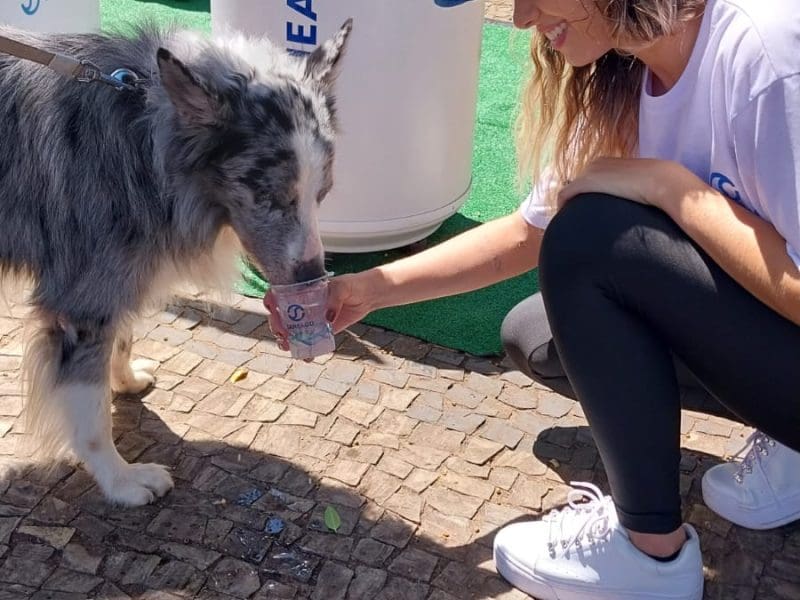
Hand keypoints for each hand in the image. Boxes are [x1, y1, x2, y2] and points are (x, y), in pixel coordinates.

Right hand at [263, 271, 377, 350]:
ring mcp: (311, 318)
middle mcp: (303, 305)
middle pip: (281, 316)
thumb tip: (327, 317)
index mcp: (303, 290)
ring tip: (287, 346)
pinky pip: (309, 341)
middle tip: (283, 334)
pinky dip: (306, 350)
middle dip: (277, 326)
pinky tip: (306, 356)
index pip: (279, 294)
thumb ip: (334, 298)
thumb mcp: (342, 287)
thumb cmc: (353, 285)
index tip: (272, 310)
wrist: (367, 296)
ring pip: (291, 330)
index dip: (270, 302)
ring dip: (286, 340)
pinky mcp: (321, 330)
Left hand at [557, 158, 691, 211]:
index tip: (584, 211)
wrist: (661, 180)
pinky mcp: (586, 182)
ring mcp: (590, 171)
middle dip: (573, 201)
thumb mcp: (639, 184)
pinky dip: (562, 206)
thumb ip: (629, 190)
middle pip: (575, 185)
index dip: (582, 196)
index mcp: (606, 162)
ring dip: (568, 205)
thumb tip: (633, 203)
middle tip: (574, 220)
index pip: (587, 179)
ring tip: (569, 223)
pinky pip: (565, 195)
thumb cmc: (657, 185)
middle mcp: (595, 163)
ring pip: (569, 190)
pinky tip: (565, 220)